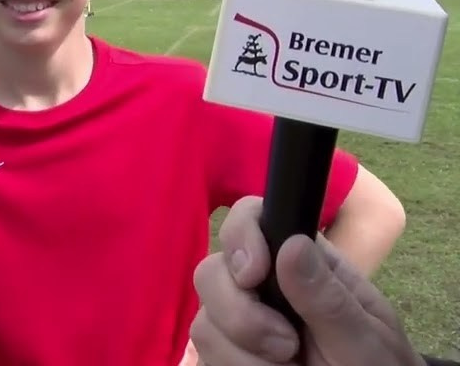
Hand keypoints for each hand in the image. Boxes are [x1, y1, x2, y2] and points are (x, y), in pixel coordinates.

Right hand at [190, 196, 422, 365]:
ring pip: (203, 324)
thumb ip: (327, 298)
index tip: (253, 276)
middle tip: (287, 348)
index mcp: (299, 263)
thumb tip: (293, 243)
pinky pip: (204, 356)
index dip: (240, 237)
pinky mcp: (226, 354)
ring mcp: (237, 321)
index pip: (250, 217)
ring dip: (243, 356)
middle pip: (210, 273)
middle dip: (240, 317)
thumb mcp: (365, 338)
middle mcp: (260, 285)